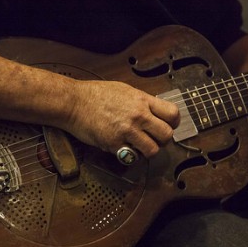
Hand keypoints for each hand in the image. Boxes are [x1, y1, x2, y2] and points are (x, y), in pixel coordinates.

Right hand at [66, 79, 180, 157]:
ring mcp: (127, 131)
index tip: (168, 126)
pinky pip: (132, 156)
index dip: (174, 123)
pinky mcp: (115, 144)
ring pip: (153, 150)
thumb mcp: (125, 90)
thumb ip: (142, 102)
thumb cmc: (96, 95)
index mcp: (142, 100)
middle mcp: (138, 115)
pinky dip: (129, 155)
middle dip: (162, 140)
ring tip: (139, 146)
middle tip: (154, 139)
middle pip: (167, 135)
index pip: (173, 114)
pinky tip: (123, 147)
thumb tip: (154, 112)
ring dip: (147, 150)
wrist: (74, 103)